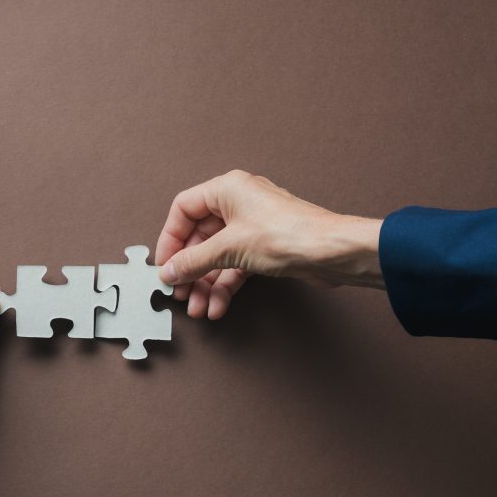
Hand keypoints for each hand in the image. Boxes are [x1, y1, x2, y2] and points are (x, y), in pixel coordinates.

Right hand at [156, 170, 383, 319]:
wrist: (333, 252)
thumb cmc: (289, 234)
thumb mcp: (230, 248)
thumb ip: (194, 260)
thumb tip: (170, 271)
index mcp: (227, 189)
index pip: (183, 209)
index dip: (170, 238)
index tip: (164, 265)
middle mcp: (238, 203)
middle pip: (199, 237)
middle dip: (189, 269)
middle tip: (180, 292)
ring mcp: (252, 227)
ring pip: (217, 256)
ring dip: (205, 283)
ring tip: (198, 308)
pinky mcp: (264, 248)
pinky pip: (234, 266)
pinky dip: (225, 286)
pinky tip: (218, 306)